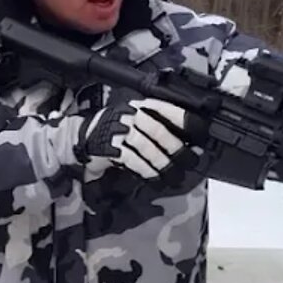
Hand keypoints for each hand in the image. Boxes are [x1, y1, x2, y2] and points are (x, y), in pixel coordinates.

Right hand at [73, 98, 195, 179]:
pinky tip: (155, 177)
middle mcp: (130, 114)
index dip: (184, 119)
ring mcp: (119, 130)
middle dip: (178, 148)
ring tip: (174, 175)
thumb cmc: (114, 130)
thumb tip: (186, 142)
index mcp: (139, 105)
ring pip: (147, 147)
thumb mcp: (134, 120)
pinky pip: (133, 160)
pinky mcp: (110, 147)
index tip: (200, 131)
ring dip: (164, 163)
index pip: (166, 108)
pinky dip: (146, 170)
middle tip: (191, 160)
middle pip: (159, 130)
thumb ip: (156, 126)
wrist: (82, 137)